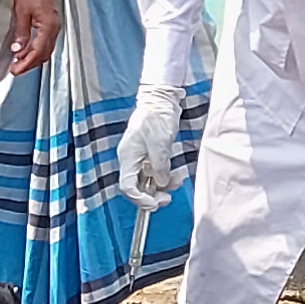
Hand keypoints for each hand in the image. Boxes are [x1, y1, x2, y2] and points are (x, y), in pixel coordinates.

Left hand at [2, 0, 62, 75]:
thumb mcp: (21, 12)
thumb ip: (21, 32)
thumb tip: (17, 49)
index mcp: (48, 26)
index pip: (37, 52)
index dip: (26, 63)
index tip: (16, 70)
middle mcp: (54, 29)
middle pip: (43, 54)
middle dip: (29, 64)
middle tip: (16, 70)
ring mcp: (54, 27)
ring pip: (45, 50)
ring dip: (33, 58)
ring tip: (19, 63)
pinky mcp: (51, 24)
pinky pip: (46, 43)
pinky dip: (36, 50)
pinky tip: (27, 51)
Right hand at [122, 83, 187, 206]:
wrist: (160, 100)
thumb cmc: (157, 118)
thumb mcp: (161, 146)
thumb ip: (160, 168)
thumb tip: (161, 183)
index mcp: (128, 157)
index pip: (127, 186)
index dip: (139, 199)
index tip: (154, 203)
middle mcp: (131, 160)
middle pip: (136, 187)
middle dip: (151, 196)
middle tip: (167, 199)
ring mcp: (139, 157)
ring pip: (147, 181)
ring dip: (162, 186)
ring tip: (177, 182)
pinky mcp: (149, 155)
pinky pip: (154, 173)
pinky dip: (165, 177)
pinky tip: (176, 176)